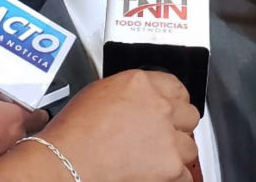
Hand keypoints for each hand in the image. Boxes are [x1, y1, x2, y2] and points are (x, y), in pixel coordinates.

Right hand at [36, 70, 199, 180]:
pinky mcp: (170, 166)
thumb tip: (137, 101)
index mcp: (139, 84)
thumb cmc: (72, 134)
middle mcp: (158, 106)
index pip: (175, 86)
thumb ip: (127, 93)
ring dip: (175, 152)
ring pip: (189, 145)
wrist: (66, 163)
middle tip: (162, 136)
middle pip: (189, 114)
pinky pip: (185, 174)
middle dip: (177, 126)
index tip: (171, 109)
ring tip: (154, 159)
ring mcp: (167, 137)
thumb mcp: (98, 93)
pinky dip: (173, 177)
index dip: (173, 101)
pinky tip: (154, 175)